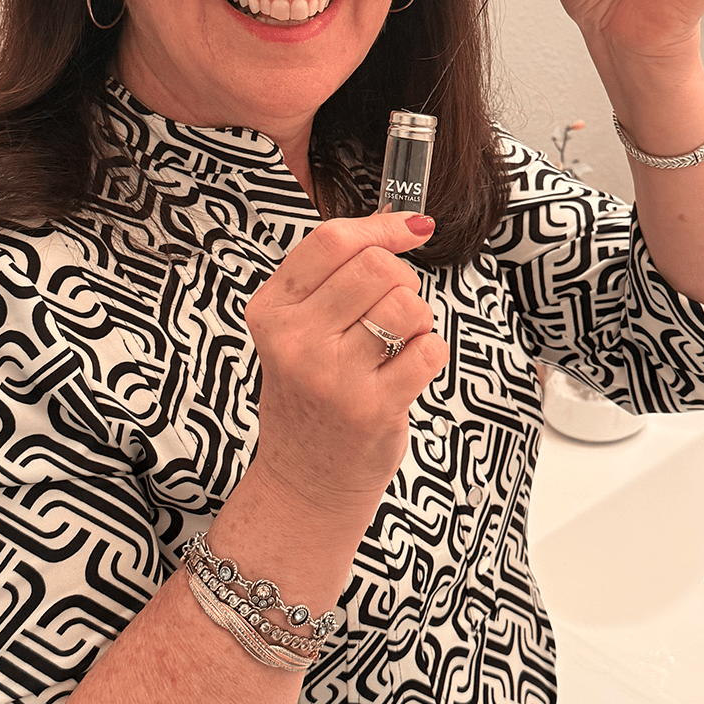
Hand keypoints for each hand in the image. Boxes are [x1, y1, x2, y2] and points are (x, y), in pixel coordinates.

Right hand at [244, 212, 447, 514]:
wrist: (304, 481)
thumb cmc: (310, 396)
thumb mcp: (296, 331)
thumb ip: (335, 277)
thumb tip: (404, 222)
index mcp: (272, 311)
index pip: (331, 241)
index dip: (382, 226)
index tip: (411, 228)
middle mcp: (296, 341)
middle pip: (376, 267)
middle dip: (403, 279)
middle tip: (394, 308)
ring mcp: (334, 377)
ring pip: (406, 305)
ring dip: (417, 319)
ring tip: (397, 344)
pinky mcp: (373, 407)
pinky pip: (429, 349)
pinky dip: (430, 354)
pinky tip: (406, 371)